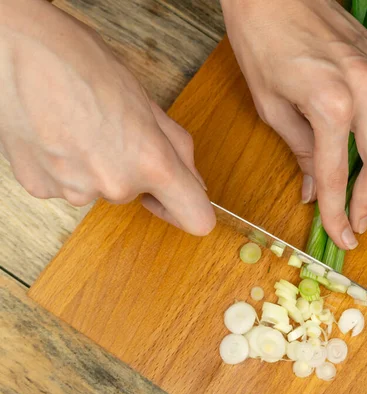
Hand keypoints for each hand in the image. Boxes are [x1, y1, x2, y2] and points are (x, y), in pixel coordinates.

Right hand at [0, 0, 214, 235]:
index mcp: (151, 162)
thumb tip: (192, 179)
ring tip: (82, 127)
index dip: (195, 208)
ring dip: (100, 165)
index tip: (185, 198)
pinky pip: (69, 184)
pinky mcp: (42, 189)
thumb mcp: (147, 103)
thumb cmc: (82, 63)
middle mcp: (115, 186)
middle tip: (117, 130)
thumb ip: (176, 147)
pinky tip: (59, 135)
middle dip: (137, 168)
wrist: (17, 49)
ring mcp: (75, 191)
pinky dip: (69, 165)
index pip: (196, 218)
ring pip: (103, 188)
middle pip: (141, 194)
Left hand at [222, 0, 366, 249]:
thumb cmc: (260, 40)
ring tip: (366, 192)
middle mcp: (365, 88)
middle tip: (356, 220)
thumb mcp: (270, 105)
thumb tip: (313, 188)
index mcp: (331, 102)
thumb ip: (299, 150)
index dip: (338, 212)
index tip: (341, 236)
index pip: (337, 174)